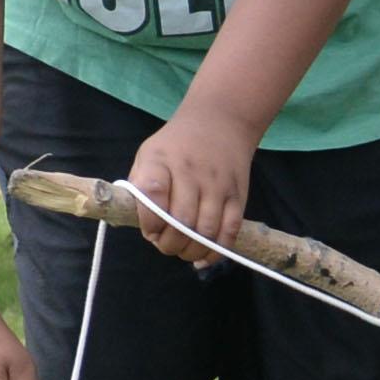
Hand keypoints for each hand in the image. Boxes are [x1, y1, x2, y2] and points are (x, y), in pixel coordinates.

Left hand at [121, 108, 262, 269]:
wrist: (220, 123)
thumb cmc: (176, 145)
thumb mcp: (148, 155)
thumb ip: (141, 187)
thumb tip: (144, 226)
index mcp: (161, 161)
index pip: (152, 196)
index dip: (150, 222)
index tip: (150, 232)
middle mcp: (191, 173)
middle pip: (181, 221)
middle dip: (170, 244)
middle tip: (166, 246)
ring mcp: (218, 186)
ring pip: (206, 231)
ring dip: (192, 250)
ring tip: (184, 252)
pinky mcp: (238, 196)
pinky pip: (230, 230)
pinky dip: (217, 249)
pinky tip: (206, 256)